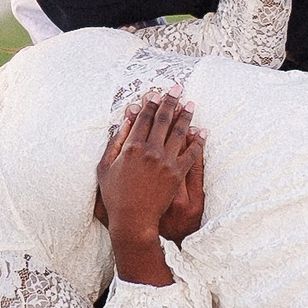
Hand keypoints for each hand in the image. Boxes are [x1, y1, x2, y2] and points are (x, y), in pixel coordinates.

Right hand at [94, 90, 204, 280]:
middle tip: (177, 88)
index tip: (156, 94)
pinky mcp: (178, 174)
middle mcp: (151, 150)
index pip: (144, 118)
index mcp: (132, 146)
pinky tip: (202, 132)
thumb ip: (114, 142)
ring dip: (186, 116)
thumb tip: (125, 121)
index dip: (151, 104)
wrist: (133, 219)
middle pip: (163, 119)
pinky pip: (191, 153)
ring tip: (191, 104)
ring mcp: (166, 161)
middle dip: (170, 101)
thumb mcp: (105, 167)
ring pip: (179, 132)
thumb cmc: (115, 195)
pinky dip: (198, 141)